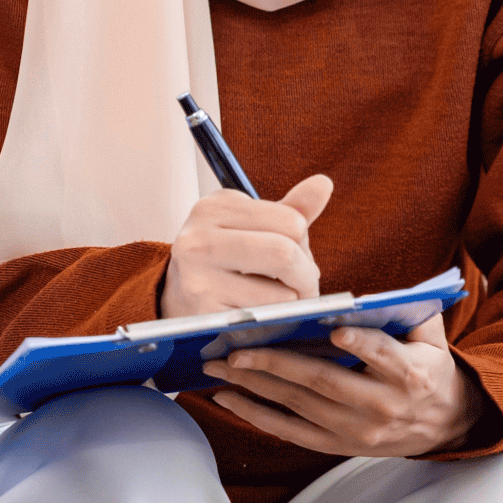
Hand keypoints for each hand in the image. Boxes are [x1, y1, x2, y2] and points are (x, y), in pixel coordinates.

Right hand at [161, 174, 332, 317]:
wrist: (178, 295)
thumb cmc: (224, 258)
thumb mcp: (252, 226)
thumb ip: (291, 209)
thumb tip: (323, 184)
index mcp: (214, 207)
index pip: (290, 220)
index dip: (302, 240)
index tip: (293, 251)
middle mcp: (199, 238)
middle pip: (284, 253)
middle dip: (307, 274)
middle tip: (304, 283)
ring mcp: (198, 277)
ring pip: (280, 290)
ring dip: (294, 300)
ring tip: (281, 298)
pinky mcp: (205, 312)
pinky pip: (266, 316)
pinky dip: (275, 318)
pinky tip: (262, 312)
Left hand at [202, 315, 485, 457]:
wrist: (445, 424)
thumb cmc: (429, 369)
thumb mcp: (432, 339)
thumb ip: (410, 313)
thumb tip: (371, 295)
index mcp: (411, 375)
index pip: (385, 358)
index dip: (362, 345)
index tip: (336, 330)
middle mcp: (381, 407)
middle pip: (323, 382)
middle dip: (275, 363)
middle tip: (234, 348)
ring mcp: (357, 431)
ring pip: (298, 406)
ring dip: (254, 386)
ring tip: (217, 366)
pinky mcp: (338, 446)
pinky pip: (289, 432)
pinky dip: (255, 415)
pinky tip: (226, 398)